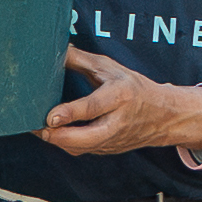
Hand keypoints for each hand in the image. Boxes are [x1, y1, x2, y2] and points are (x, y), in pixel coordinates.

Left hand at [35, 47, 201, 161]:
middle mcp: (118, 122)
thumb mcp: (110, 68)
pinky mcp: (108, 150)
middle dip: (59, 136)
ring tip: (38, 129)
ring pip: (82, 148)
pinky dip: (65, 144)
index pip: (93, 107)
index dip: (70, 113)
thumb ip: (81, 60)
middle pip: (87, 137)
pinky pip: (82, 150)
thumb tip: (54, 51)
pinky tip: (53, 134)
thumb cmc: (133, 87)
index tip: (50, 116)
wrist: (163, 116)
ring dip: (58, 141)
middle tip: (38, 127)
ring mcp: (114, 140)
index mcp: (121, 96)